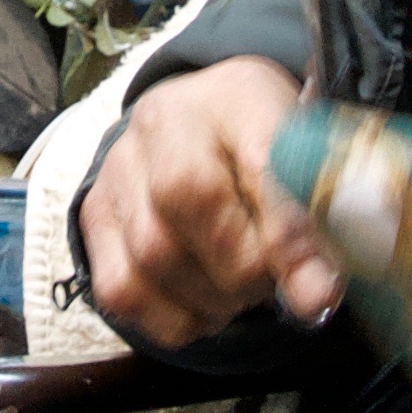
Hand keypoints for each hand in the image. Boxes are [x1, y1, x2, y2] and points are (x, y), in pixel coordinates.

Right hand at [78, 57, 333, 348]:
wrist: (204, 130)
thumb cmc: (270, 153)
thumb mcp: (310, 170)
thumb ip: (317, 225)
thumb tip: (315, 300)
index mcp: (238, 94)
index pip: (257, 158)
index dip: (287, 233)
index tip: (319, 292)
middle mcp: (162, 120)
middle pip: (188, 203)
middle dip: (245, 270)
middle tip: (274, 284)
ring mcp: (118, 167)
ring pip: (152, 256)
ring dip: (213, 299)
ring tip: (245, 292)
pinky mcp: (92, 215)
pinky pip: (121, 290)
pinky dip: (174, 317)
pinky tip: (206, 305)